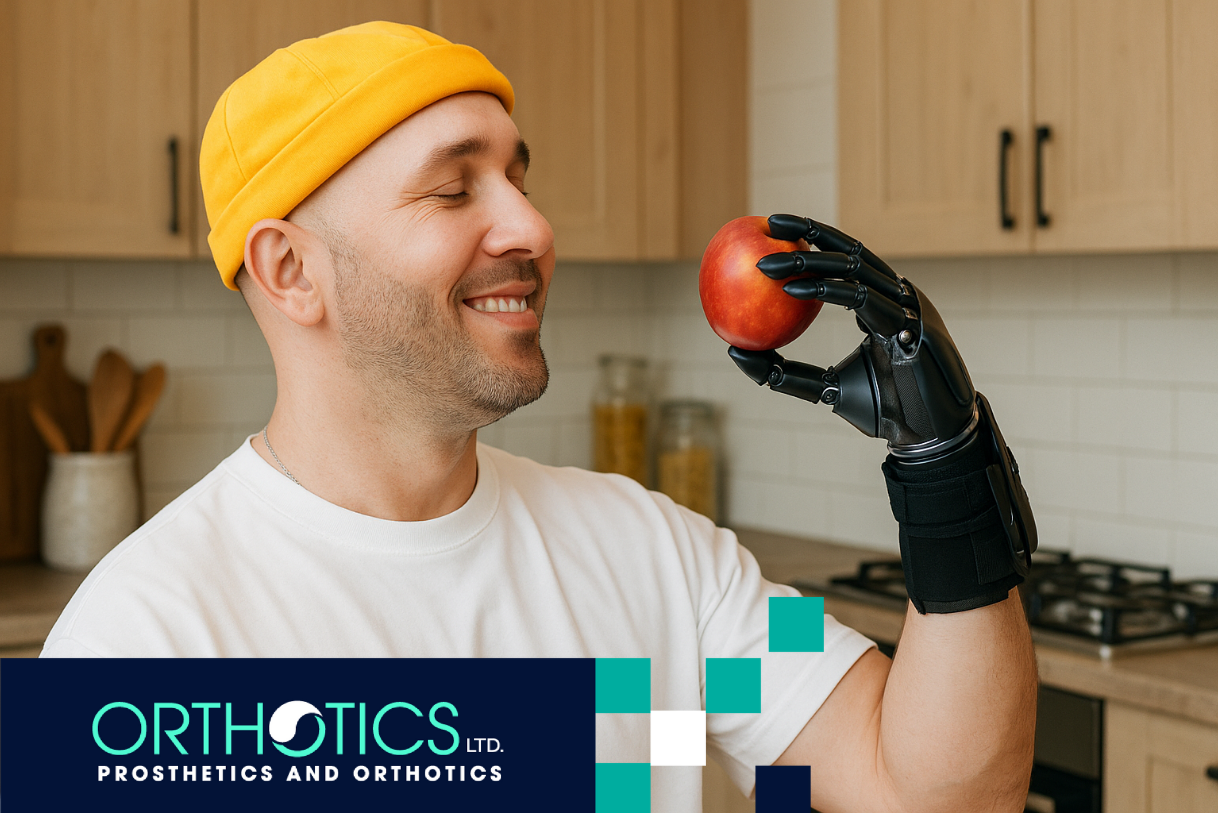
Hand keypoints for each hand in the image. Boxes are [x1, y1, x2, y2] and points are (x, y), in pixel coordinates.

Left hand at [729, 215, 1035, 574]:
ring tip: (764, 266)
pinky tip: (792, 290)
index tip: (771, 230)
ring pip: (856, 267)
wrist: (927, 439)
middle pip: (852, 250)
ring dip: (808, 261)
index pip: (848, 259)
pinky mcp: (913, 324)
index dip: (813, 238)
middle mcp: (900, 297)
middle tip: (764, 227)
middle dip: (808, 232)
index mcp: (886, 304)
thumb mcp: (825, 389)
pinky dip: (828, 290)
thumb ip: (784, 373)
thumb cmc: (884, 411)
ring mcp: (910, 306)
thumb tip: (732, 352)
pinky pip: (864, 299)